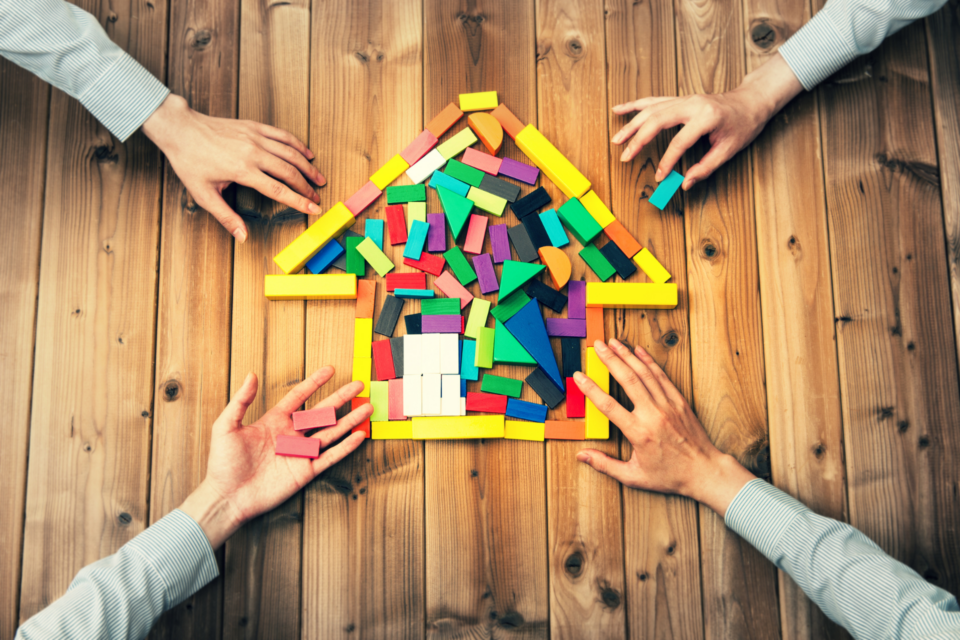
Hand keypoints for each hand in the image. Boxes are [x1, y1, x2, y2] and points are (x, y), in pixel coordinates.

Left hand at [141, 94, 326, 242]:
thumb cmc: (190, 161)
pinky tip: (306, 153)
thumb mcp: (204, 195)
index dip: (299, 201)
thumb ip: (226, 217)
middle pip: (289, 172)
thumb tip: (242, 237)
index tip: (314, 209)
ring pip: (290, 153)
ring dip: (307, 166)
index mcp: (243, 170)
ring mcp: (255, 137)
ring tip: (319, 178)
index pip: (279, 190)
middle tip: (317, 198)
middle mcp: (253, 152)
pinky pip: (282, 135)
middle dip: (307, 187)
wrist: (181, 129)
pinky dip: (297, 144)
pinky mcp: (254, 127)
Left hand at [179, 367, 370, 548]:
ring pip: (332, 432)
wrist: (227, 496)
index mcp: (274, 421)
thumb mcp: (226, 426)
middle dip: (341, 398)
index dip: (314, 382)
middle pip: (322, 412)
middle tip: (358, 385)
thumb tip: (251, 375)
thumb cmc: (223, 463)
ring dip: (350, 420)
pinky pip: (330, 457)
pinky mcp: (305, 471)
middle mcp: (291, 435)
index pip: (299, 397)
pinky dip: (346, 447)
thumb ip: (240, 400)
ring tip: (367, 408)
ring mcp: (300, 453)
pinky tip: (359, 436)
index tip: (329, 369)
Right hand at [573, 339, 755, 516]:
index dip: (591, 389)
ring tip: (613, 342)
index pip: (608, 405)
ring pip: (645, 373)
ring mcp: (668, 405)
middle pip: (628, 380)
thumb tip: (581, 455)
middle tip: (597, 345)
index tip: (579, 376)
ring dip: (627, 355)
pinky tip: (638, 350)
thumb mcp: (634, 476)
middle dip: (610, 359)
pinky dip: (649, 361)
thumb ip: (605, 465)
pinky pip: (662, 376)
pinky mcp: (679, 401)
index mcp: (639, 433)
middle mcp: (653, 415)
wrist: (704, 471)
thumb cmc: (669, 476)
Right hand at [611, 52, 802, 190]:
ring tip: (616, 139)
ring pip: (650, 109)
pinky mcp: (679, 99)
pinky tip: (619, 109)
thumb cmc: (743, 125)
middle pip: (657, 120)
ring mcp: (683, 99)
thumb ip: (706, 167)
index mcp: (706, 117)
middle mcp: (692, 104)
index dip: (668, 161)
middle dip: (638, 139)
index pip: (679, 141)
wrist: (750, 101)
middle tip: (625, 156)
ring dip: (631, 124)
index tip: (660, 177)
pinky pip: (652, 101)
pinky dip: (634, 105)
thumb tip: (686, 183)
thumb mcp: (729, 150)